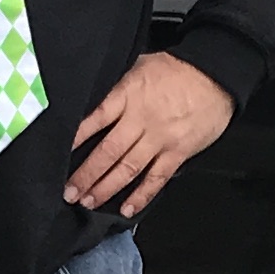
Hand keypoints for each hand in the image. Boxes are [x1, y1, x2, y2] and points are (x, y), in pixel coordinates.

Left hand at [64, 51, 232, 216]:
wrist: (216, 75)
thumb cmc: (179, 70)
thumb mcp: (140, 65)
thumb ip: (117, 85)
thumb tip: (92, 96)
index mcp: (128, 95)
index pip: (95, 118)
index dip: (75, 137)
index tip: (58, 154)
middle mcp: (142, 119)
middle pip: (107, 152)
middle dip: (85, 175)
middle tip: (69, 191)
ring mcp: (160, 138)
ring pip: (127, 169)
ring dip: (105, 188)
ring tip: (88, 201)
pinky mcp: (178, 152)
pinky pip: (156, 178)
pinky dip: (141, 196)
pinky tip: (127, 208)